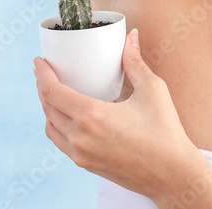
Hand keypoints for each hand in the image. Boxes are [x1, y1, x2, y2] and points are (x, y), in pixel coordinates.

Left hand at [33, 29, 197, 199]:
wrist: (173, 176)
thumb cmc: (165, 133)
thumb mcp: (152, 90)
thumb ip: (135, 62)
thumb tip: (131, 37)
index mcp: (92, 116)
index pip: (52, 91)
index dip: (41, 74)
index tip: (38, 61)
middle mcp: (81, 137)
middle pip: (47, 108)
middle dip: (42, 87)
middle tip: (44, 72)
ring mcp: (81, 154)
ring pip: (51, 127)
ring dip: (47, 108)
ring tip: (52, 92)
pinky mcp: (86, 165)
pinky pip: (61, 143)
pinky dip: (56, 126)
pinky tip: (65, 116)